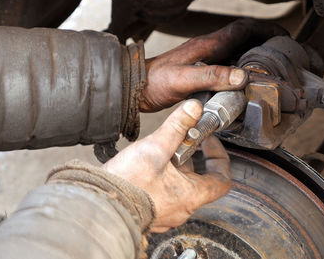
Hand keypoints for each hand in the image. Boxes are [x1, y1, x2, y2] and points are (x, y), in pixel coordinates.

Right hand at [103, 100, 231, 231]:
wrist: (100, 204)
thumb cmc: (127, 184)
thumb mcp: (155, 148)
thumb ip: (177, 126)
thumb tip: (193, 109)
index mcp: (190, 196)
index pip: (222, 181)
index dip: (220, 157)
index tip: (209, 142)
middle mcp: (181, 209)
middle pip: (199, 180)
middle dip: (192, 156)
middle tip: (182, 140)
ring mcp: (166, 214)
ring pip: (180, 186)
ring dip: (175, 167)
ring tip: (160, 149)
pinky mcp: (151, 214)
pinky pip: (164, 194)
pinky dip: (162, 178)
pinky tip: (146, 166)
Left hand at [140, 19, 287, 111]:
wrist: (134, 90)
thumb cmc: (153, 81)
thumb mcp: (183, 79)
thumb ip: (212, 76)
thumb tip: (242, 76)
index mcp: (207, 46)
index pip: (243, 30)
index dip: (266, 30)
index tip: (283, 37)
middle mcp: (208, 50)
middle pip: (244, 41)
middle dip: (265, 44)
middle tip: (283, 58)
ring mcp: (204, 61)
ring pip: (236, 55)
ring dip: (254, 59)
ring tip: (270, 73)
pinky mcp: (200, 74)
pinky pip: (226, 69)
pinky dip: (240, 74)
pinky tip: (244, 87)